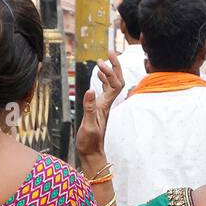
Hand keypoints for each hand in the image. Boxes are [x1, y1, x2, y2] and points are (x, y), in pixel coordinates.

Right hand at [76, 52, 123, 170]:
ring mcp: (104, 107)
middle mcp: (107, 104)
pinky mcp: (99, 110)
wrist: (92, 154)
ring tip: (101, 61)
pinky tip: (97, 77)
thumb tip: (89, 90)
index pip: (115, 84)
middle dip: (114, 66)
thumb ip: (89, 108)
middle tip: (109, 51)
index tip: (101, 60)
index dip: (111, 70)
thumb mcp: (88, 125)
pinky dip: (102, 81)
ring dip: (108, 72)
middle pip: (117, 81)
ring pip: (111, 85)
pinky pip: (104, 91)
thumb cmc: (90, 143)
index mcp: (106, 106)